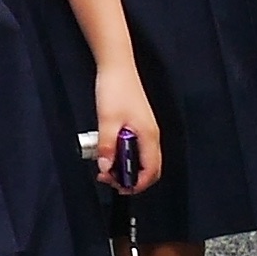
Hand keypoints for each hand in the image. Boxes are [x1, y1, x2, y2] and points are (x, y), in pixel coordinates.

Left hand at [93, 64, 166, 191]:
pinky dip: (124, 156)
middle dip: (131, 179)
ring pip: (141, 159)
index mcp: (148, 136)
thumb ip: (107, 146)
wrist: (117, 67)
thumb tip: (106, 167)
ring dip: (126, 168)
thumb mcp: (107, 120)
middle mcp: (151, 135)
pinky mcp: (138, 126)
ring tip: (105, 166)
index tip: (119, 187)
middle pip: (149, 169)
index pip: (151, 171)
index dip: (137, 184)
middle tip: (109, 179)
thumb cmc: (116, 89)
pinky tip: (109, 152)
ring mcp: (146, 131)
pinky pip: (136, 149)